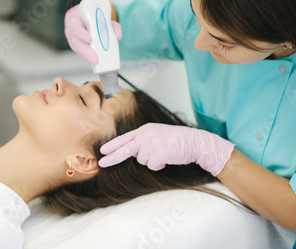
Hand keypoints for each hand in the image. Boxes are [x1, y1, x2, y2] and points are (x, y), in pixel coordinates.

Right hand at [64, 4, 122, 63]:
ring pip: (77, 49)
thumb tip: (118, 36)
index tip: (90, 40)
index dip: (81, 34)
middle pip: (75, 42)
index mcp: (77, 19)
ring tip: (96, 61)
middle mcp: (71, 30)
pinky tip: (94, 60)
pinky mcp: (75, 46)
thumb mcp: (103, 18)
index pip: (75, 26)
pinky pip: (80, 52)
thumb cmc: (93, 18)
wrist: (83, 18)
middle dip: (86, 52)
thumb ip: (113, 25)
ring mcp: (72, 39)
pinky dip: (87, 56)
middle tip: (95, 59)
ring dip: (87, 56)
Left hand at [98, 123, 234, 175]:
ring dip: (153, 161)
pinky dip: (160, 165)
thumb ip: (144, 141)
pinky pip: (153, 166)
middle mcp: (145, 136)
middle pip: (125, 149)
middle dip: (113, 157)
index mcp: (144, 130)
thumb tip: (131, 152)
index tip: (102, 151)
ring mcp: (151, 144)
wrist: (193, 141)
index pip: (125, 138)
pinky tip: (168, 157)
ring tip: (165, 152)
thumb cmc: (176, 140)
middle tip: (102, 163)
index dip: (113, 145)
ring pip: (143, 161)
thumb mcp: (157, 135)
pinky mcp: (158, 154)